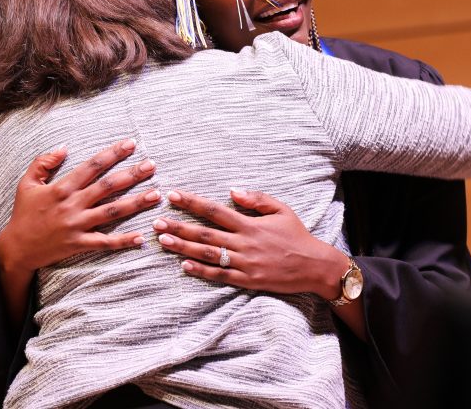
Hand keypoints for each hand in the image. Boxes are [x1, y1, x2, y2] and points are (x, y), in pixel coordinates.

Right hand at [0, 139, 161, 276]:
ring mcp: (77, 225)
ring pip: (112, 212)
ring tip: (156, 194)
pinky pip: (105, 242)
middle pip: (108, 186)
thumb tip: (64, 147)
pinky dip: (123, 241)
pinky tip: (141, 237)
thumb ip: (43, 162)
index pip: (92, 166)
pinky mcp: (79, 244)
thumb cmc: (24, 213)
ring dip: (136, 203)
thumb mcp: (27, 183)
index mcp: (61, 188)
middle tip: (151, 165)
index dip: (113, 154)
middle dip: (132, 174)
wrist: (16, 248)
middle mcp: (72, 205)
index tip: (131, 143)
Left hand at [156, 188, 346, 298]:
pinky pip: (220, 275)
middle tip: (156, 222)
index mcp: (250, 224)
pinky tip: (184, 266)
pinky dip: (201, 271)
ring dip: (183, 247)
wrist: (314, 266)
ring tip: (163, 240)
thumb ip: (256, 199)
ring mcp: (244, 263)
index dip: (192, 203)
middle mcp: (244, 243)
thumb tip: (232, 191)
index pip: (215, 210)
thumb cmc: (297, 235)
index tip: (173, 195)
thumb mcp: (281, 209)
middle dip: (179, 226)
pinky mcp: (247, 280)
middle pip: (205, 233)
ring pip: (208, 254)